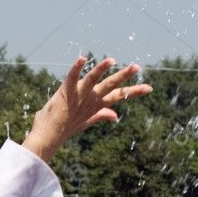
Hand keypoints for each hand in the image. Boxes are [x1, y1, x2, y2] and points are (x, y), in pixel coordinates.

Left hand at [23, 56, 152, 162]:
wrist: (48, 138)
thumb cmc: (65, 127)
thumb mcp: (86, 121)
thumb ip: (101, 115)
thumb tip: (115, 116)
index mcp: (96, 106)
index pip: (118, 96)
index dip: (134, 92)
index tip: (149, 88)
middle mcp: (90, 101)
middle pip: (110, 87)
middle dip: (124, 76)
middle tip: (137, 67)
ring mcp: (79, 97)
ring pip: (93, 80)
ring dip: (102, 70)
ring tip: (112, 60)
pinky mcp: (66, 93)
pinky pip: (72, 78)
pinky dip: (77, 68)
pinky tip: (83, 58)